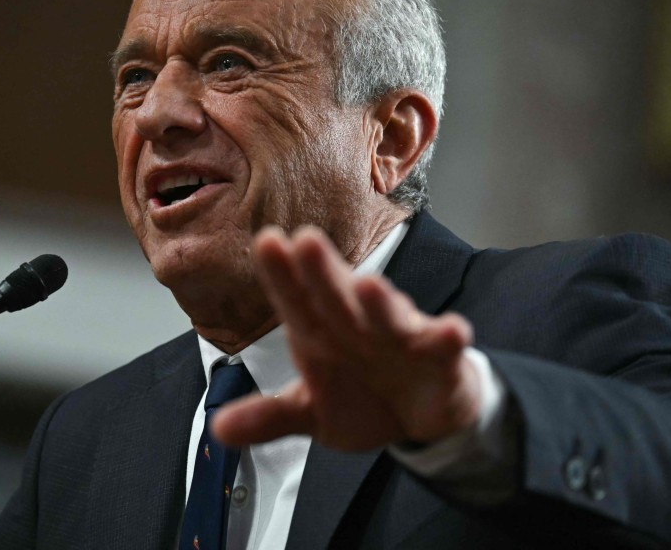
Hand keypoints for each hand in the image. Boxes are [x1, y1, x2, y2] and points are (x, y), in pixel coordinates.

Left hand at [212, 225, 481, 450]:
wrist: (420, 413)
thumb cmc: (361, 394)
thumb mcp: (311, 412)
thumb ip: (270, 417)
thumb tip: (217, 430)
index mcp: (320, 331)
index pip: (296, 299)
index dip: (281, 274)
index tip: (266, 243)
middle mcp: (357, 324)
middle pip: (337, 296)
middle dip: (323, 271)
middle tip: (305, 240)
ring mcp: (399, 337)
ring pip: (389, 315)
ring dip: (380, 302)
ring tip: (368, 284)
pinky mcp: (440, 357)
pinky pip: (444, 344)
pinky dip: (448, 337)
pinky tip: (453, 330)